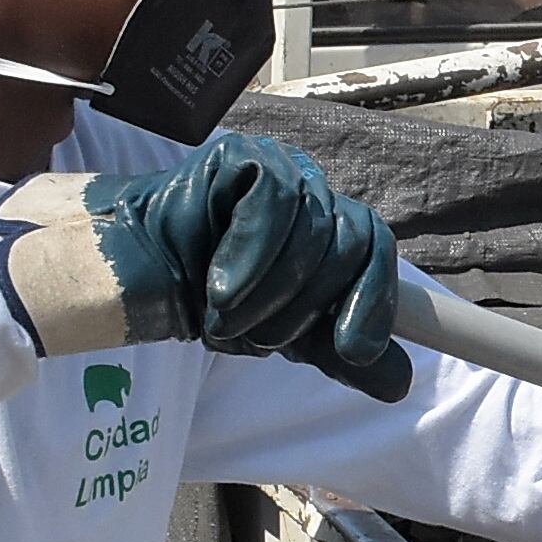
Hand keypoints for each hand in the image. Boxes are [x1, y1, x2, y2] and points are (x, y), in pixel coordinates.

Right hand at [0, 136, 411, 400]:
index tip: (353, 350)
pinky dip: (251, 252)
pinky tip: (220, 283)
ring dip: (270, 289)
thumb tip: (399, 386)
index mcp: (334, 232)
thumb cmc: (213, 300)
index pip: (377, 253)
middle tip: (257, 334)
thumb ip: (338, 356)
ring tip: (227, 313)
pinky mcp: (242, 156)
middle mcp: (316, 195)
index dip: (371, 302)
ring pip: (312, 227)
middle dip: (302, 306)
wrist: (142, 280)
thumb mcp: (285, 336)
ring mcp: (282, 169)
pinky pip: (273, 198)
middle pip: (348, 244)